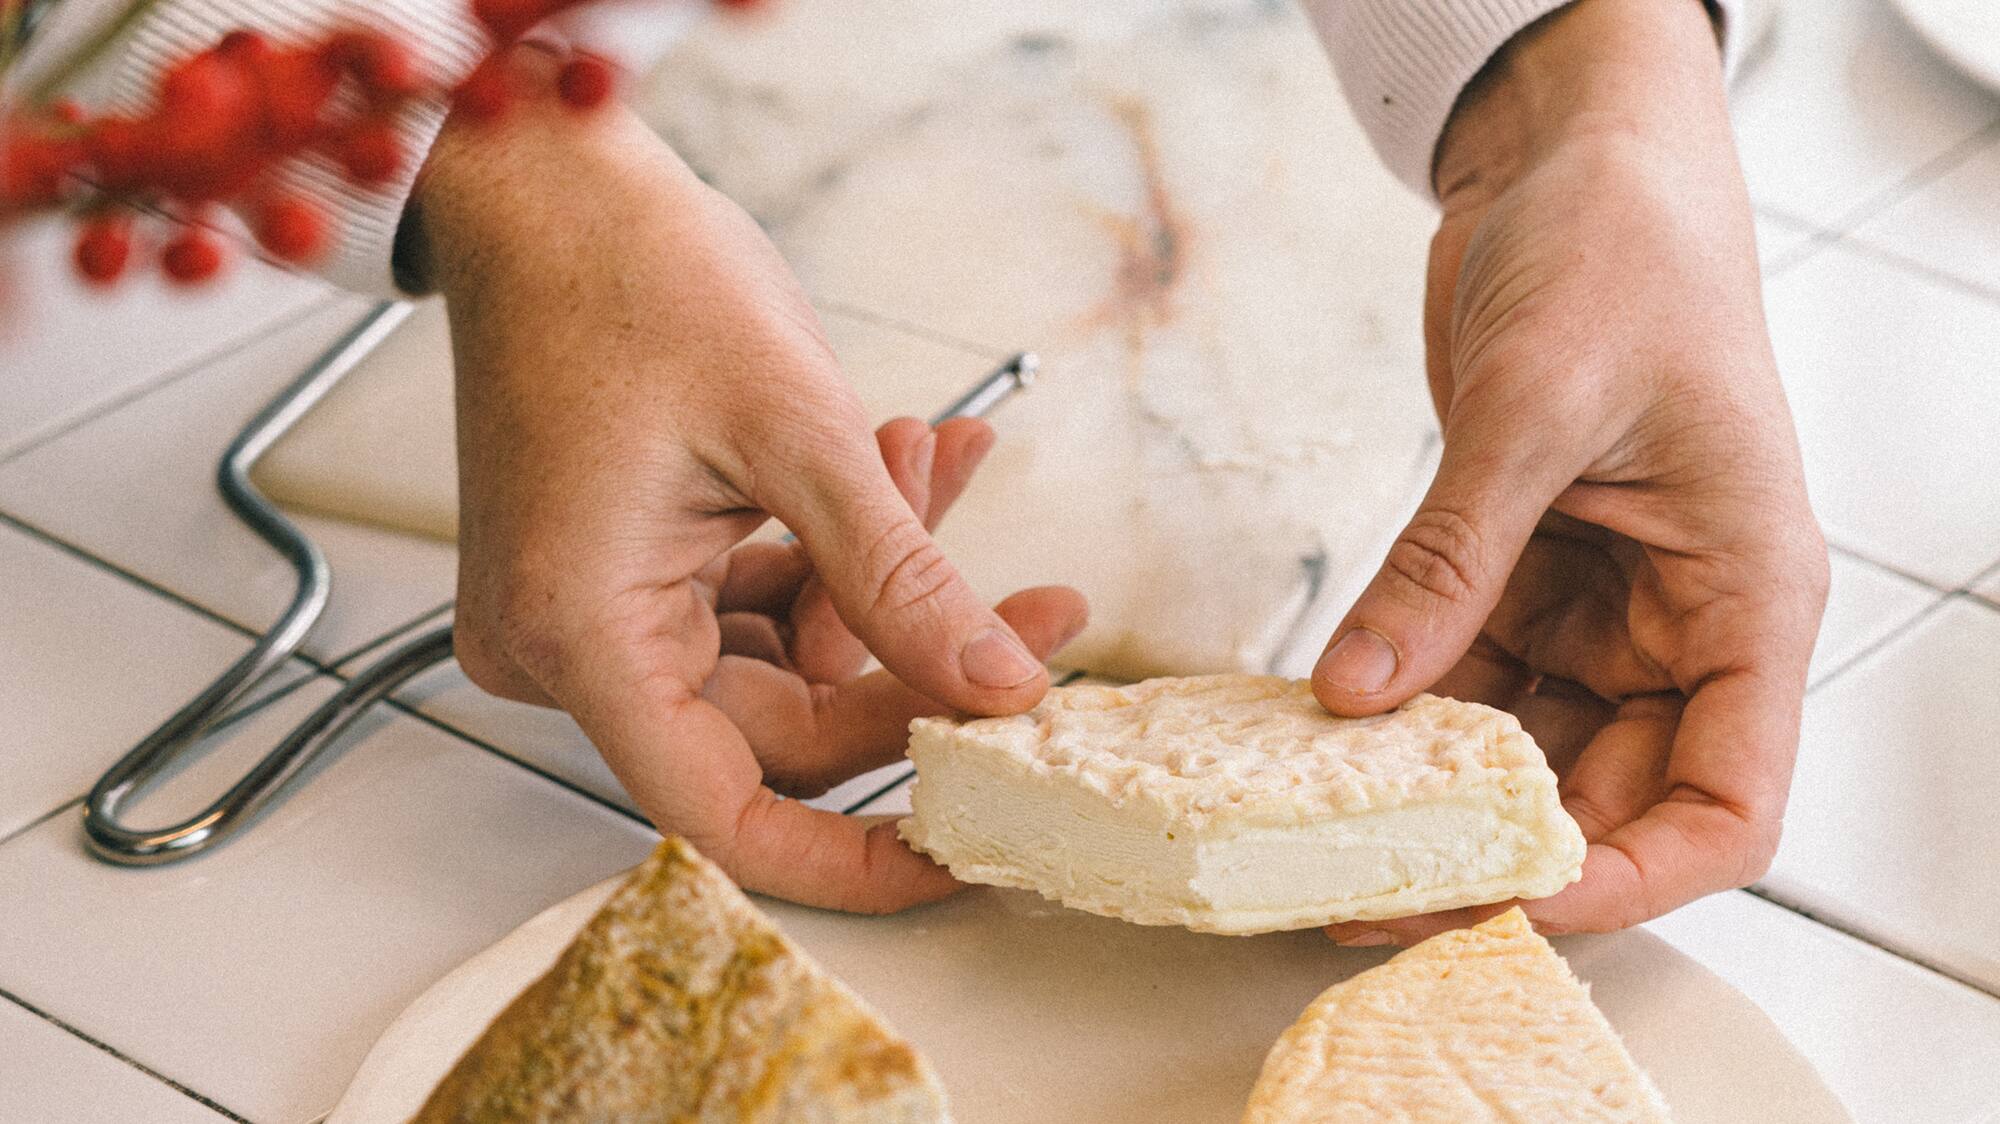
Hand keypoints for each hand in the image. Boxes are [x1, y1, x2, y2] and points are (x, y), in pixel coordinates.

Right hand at [403, 67, 1086, 911]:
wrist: (547, 184)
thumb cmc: (625, 274)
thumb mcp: (795, 433)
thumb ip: (902, 580)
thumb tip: (998, 685)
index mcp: (582, 632)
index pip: (723, 814)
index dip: (849, 855)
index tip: (957, 852)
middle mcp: (569, 643)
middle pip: (781, 722)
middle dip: (915, 660)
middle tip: (1038, 612)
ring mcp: (591, 606)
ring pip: (783, 653)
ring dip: (881, 578)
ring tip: (942, 464)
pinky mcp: (620, 565)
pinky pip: (754, 598)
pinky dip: (834, 546)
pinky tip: (904, 461)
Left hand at [1312, 0, 1827, 942]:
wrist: (1575, 167)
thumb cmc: (1622, 252)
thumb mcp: (1536, 409)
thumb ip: (1451, 559)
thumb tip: (1363, 694)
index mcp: (1745, 600)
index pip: (1724, 806)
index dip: (1626, 881)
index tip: (1508, 905)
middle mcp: (1678, 625)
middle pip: (1603, 800)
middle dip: (1490, 858)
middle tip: (1361, 890)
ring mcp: (1596, 609)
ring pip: (1516, 751)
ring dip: (1423, 795)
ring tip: (1316, 833)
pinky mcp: (1518, 577)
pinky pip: (1456, 677)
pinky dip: (1391, 713)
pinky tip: (1316, 740)